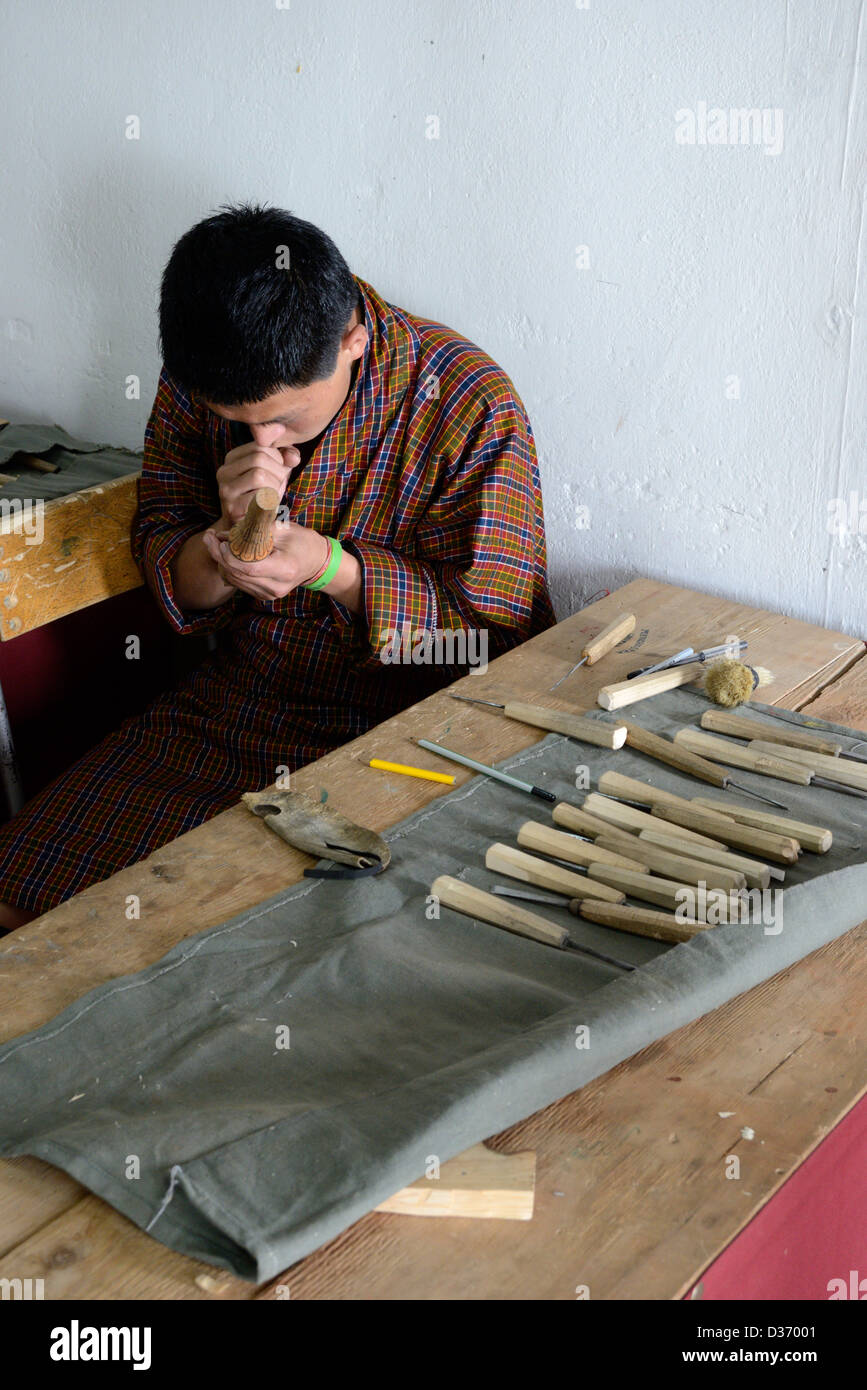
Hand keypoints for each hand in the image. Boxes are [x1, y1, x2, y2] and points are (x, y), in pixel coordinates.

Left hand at [201, 521, 328, 601]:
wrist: (317, 563)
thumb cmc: (303, 542)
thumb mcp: (284, 529)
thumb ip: (255, 530)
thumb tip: (227, 532)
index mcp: (284, 569)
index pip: (248, 567)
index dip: (229, 556)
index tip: (218, 540)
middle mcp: (276, 586)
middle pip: (238, 575)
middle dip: (219, 556)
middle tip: (209, 537)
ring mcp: (270, 594)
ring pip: (235, 581)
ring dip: (221, 562)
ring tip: (214, 543)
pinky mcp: (264, 595)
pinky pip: (240, 584)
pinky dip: (229, 569)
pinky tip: (225, 555)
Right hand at [215, 441, 301, 526]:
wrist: (246, 528)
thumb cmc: (262, 496)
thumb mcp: (274, 472)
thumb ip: (285, 458)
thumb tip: (294, 457)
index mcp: (232, 458)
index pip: (260, 446)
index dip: (278, 458)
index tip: (279, 471)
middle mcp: (224, 472)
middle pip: (259, 458)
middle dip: (277, 472)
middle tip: (278, 485)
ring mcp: (226, 491)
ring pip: (259, 475)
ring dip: (274, 487)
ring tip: (273, 496)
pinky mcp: (232, 508)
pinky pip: (259, 497)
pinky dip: (271, 501)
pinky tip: (268, 507)